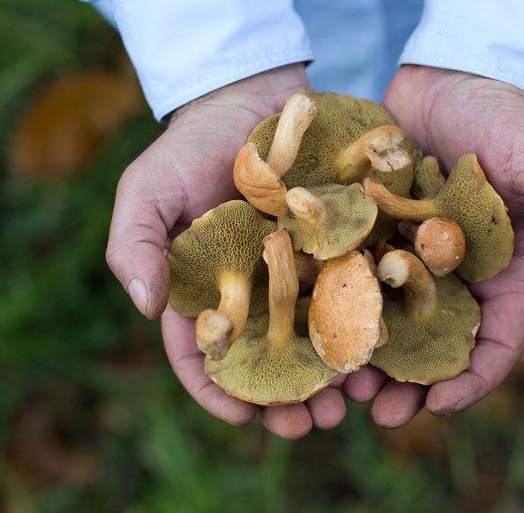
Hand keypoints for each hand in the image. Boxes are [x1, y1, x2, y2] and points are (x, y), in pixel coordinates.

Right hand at [105, 64, 347, 438]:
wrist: (249, 97)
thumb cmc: (189, 146)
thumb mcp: (148, 189)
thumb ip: (136, 244)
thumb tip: (146, 308)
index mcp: (207, 293)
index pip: (207, 357)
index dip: (220, 392)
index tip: (244, 418)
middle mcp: (257, 294)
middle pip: (272, 360)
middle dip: (291, 400)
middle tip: (314, 426)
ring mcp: (302, 272)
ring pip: (321, 337)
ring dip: (338, 373)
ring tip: (356, 398)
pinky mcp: (342, 247)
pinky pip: (358, 289)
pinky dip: (371, 319)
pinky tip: (387, 342)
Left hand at [343, 65, 523, 426]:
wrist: (452, 74)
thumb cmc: (510, 115)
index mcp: (501, 272)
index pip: (496, 340)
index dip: (473, 378)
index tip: (439, 406)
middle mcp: (452, 275)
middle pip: (432, 344)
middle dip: (407, 384)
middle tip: (375, 412)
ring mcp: (407, 255)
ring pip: (385, 321)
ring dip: (364, 355)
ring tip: (335, 382)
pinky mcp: (369, 231)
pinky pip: (350, 275)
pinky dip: (332, 303)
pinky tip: (306, 324)